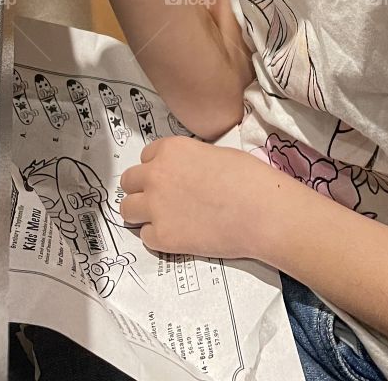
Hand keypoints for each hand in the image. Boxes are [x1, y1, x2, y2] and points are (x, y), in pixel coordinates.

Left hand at [119, 138, 284, 259]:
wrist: (260, 211)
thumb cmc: (248, 177)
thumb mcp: (214, 154)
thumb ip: (189, 160)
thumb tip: (187, 173)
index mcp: (170, 150)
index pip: (145, 157)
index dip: (157, 168)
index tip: (169, 178)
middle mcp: (155, 175)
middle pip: (128, 182)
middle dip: (142, 190)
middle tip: (161, 199)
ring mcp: (155, 207)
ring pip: (127, 210)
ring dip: (142, 213)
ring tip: (164, 219)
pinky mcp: (162, 237)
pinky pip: (145, 237)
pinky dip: (158, 237)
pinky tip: (178, 235)